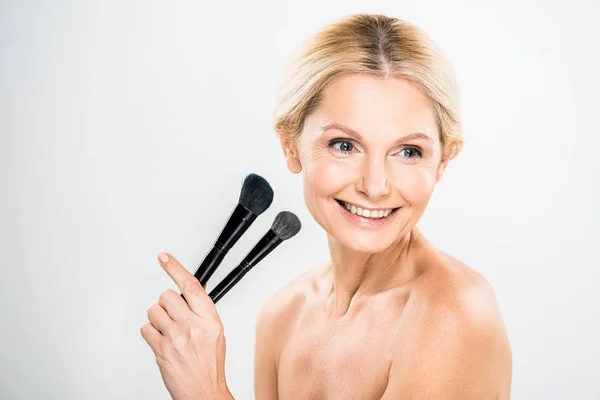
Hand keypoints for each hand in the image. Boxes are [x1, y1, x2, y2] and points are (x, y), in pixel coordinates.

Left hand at [141, 252, 233, 399]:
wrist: (203, 391)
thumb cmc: (209, 364)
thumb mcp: (215, 332)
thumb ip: (201, 312)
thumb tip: (188, 294)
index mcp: (209, 319)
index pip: (191, 286)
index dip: (176, 268)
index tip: (164, 257)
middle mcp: (192, 325)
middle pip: (167, 296)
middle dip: (168, 304)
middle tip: (174, 317)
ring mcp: (175, 337)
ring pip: (154, 310)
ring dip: (158, 318)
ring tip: (168, 331)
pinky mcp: (160, 349)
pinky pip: (146, 328)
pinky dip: (151, 333)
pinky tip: (161, 341)